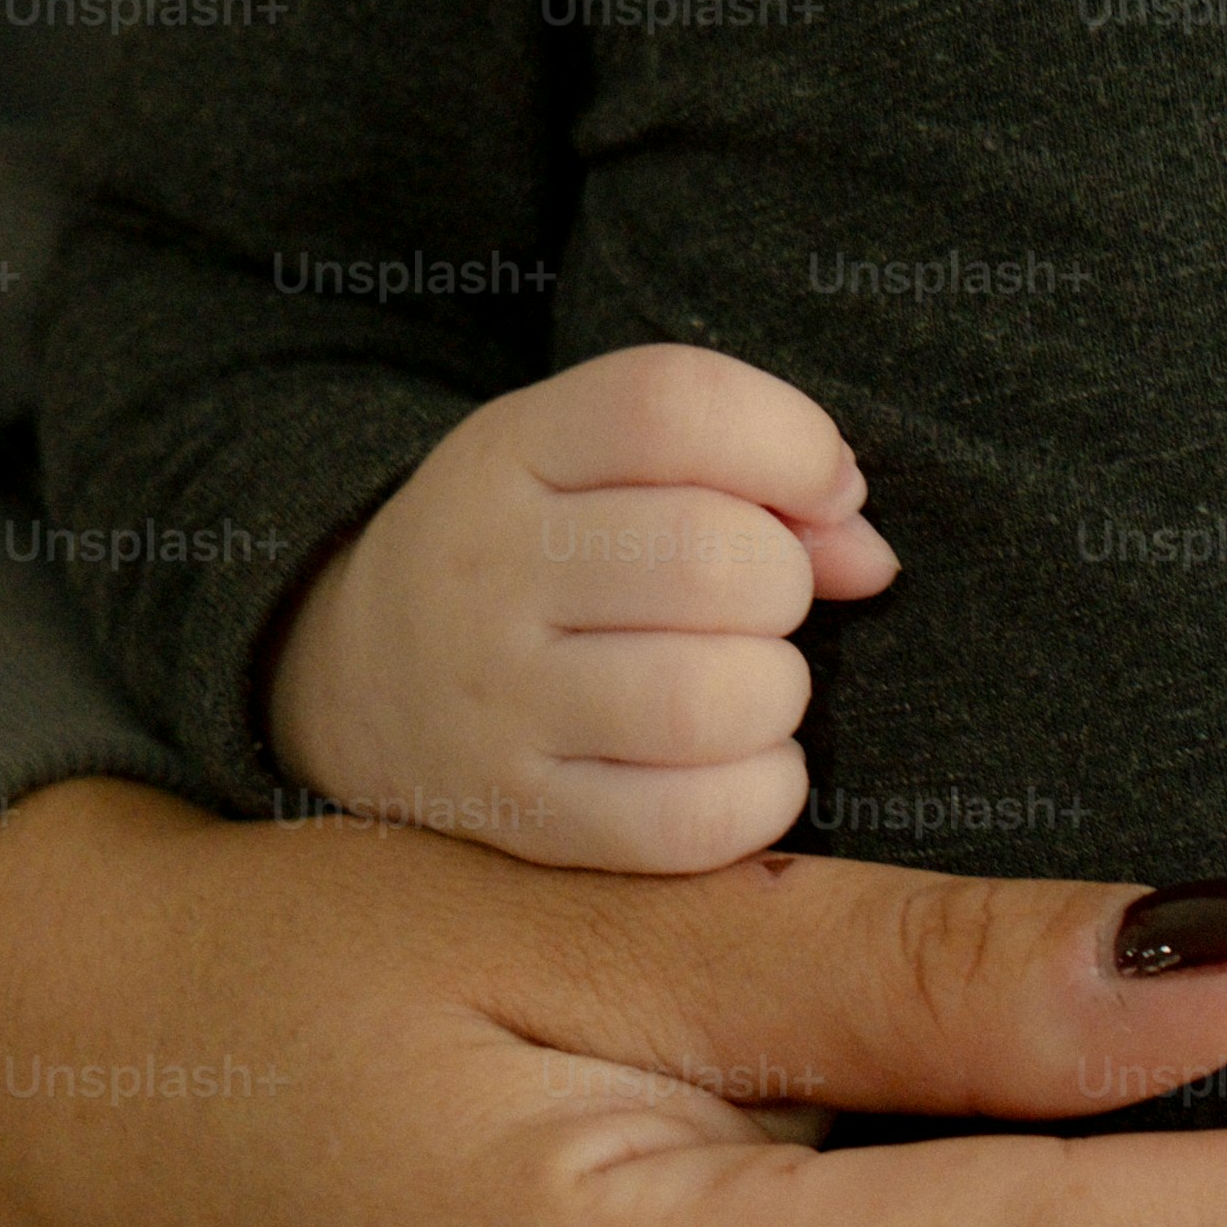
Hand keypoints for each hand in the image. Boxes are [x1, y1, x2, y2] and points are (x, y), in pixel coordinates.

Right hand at [267, 345, 897, 871]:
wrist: (356, 677)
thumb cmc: (538, 557)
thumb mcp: (598, 463)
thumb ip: (747, 471)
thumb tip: (870, 559)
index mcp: (513, 449)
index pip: (671, 405)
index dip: (792, 442)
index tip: (820, 494)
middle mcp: (489, 570)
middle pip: (709, 559)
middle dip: (784, 584)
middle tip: (762, 606)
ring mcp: (496, 702)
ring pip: (707, 699)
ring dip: (775, 694)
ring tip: (750, 687)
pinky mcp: (523, 817)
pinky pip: (690, 822)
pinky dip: (759, 794)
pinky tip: (743, 764)